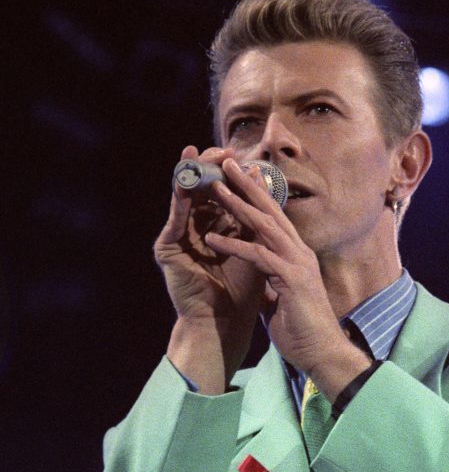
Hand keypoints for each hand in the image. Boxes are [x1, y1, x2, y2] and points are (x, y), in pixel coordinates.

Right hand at [155, 145, 266, 331]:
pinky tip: (186, 181)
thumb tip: (257, 172)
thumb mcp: (251, 242)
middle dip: (211, 168)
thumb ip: (251, 211)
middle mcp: (196, 230)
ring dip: (193, 176)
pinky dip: (181, 199)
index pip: (221, 194)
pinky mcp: (167, 248)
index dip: (229, 175)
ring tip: (199, 153)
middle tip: (221, 149)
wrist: (226, 322)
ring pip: (186, 199)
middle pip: (201, 191)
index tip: (242, 156)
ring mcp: (180, 238)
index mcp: (217, 229)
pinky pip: (176, 218)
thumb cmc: (243, 289)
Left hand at [204, 160, 369, 392]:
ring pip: (264, 226)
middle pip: (271, 211)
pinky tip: (212, 239)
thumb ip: (270, 282)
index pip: (274, 218)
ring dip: (238, 205)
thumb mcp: (279, 299)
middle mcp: (299, 253)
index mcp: (296, 255)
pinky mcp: (291, 279)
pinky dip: (234, 246)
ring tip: (215, 188)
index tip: (238, 177)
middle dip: (248, 185)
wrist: (321, 353)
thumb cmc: (301, 329)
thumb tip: (258, 279)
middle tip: (227, 162)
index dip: (256, 195)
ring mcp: (297, 264)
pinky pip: (258, 256)